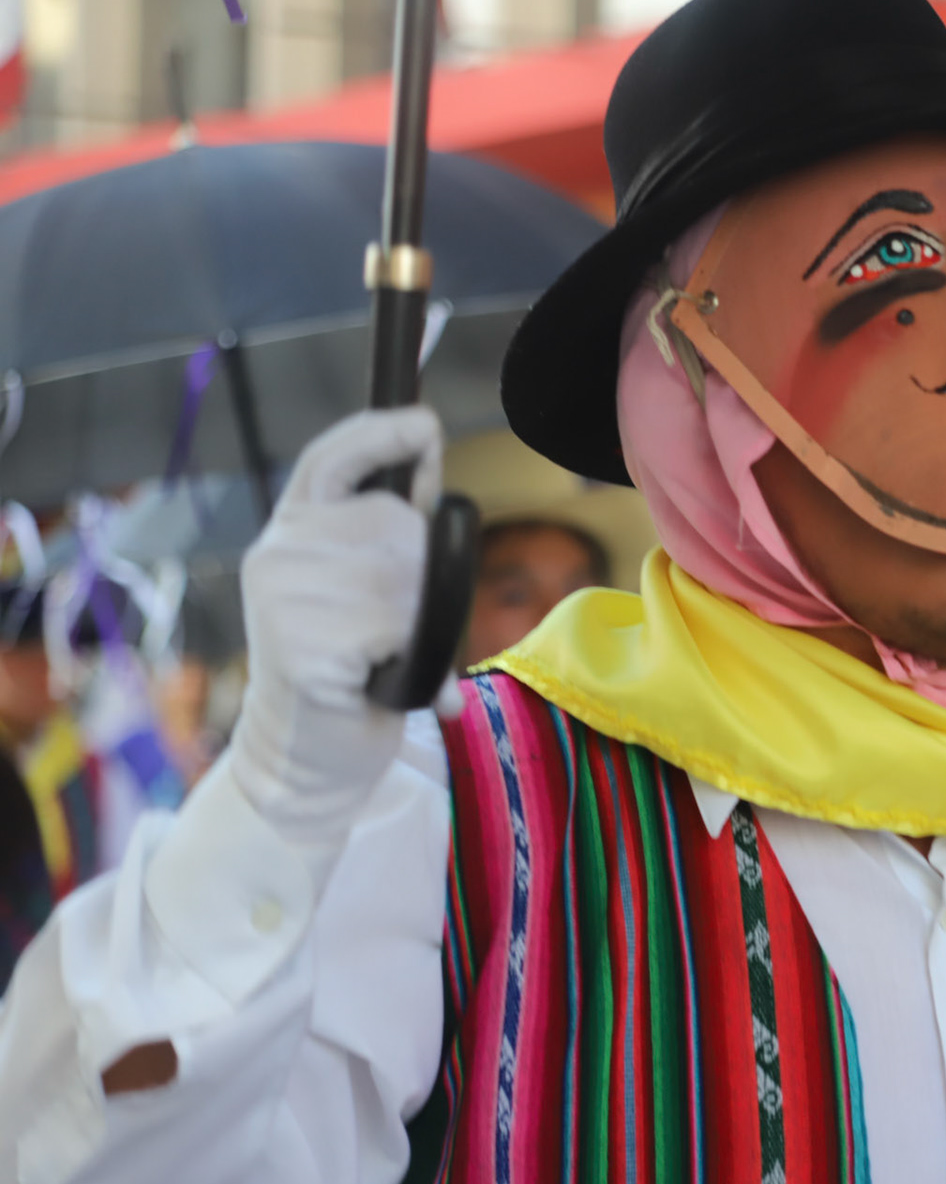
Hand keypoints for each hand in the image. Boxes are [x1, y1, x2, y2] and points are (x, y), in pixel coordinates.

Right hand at [226, 407, 444, 853]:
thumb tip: (430, 484)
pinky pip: (395, 630)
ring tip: (390, 656)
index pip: (333, 457)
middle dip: (426, 575)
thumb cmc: (351, 672)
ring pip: (403, 583)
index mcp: (293, 531)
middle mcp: (278, 553)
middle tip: (404, 628)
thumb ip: (385, 539)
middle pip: (396, 528)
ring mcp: (282, 599)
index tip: (425, 425)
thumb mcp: (363, 592)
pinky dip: (409, 659)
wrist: (306, 758)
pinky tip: (381, 679)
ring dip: (420, 626)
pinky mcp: (300, 647)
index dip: (381, 434)